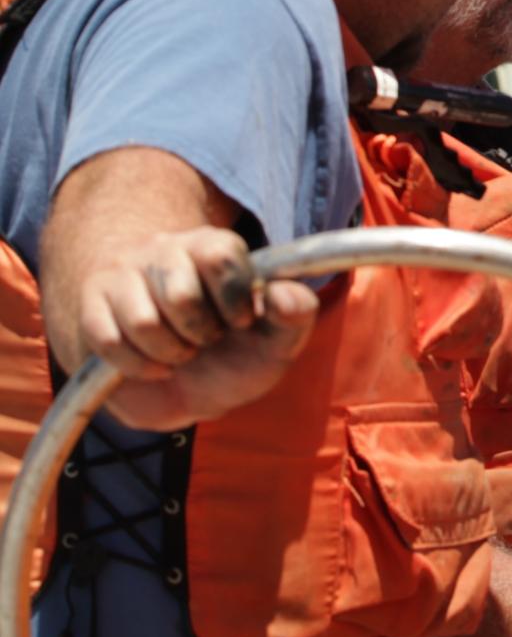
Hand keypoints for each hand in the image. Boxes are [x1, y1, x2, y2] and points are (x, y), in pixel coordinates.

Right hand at [65, 226, 317, 430]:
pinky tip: (154, 364)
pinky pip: (110, 341)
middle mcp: (167, 251)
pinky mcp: (92, 307)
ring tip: (181, 351)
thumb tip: (286, 295)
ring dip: (170, 353)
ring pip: (143, 321)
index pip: (220, 254)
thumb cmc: (233, 356)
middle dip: (201, 333)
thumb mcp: (276, 343)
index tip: (241, 320)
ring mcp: (124, 275)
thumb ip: (295, 316)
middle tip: (206, 339)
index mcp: (215, 247)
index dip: (234, 298)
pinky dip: (138, 367)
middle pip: (180, 294)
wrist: (179, 389)